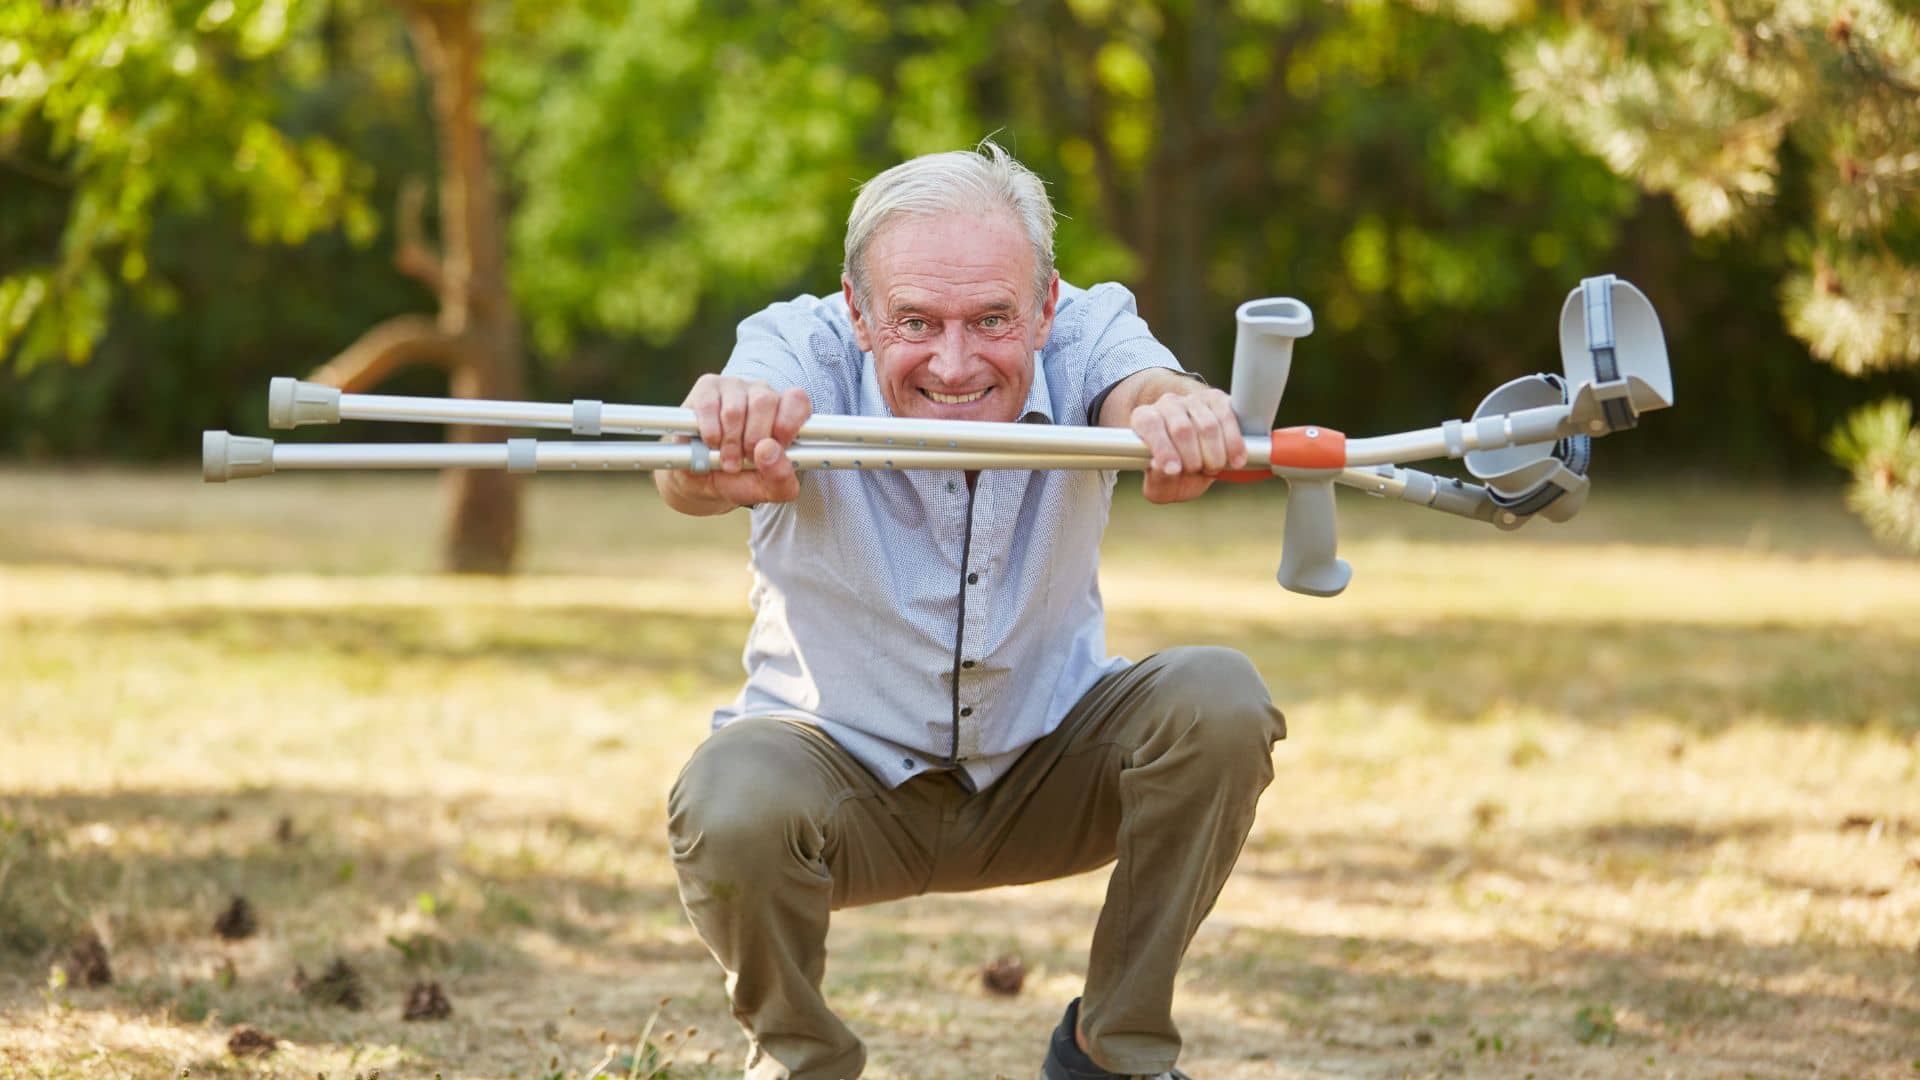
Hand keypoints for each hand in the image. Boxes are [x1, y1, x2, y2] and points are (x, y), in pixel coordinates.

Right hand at [663, 375, 811, 511]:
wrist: (701, 480)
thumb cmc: (740, 479)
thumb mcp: (767, 490)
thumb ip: (781, 478)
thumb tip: (769, 450)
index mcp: (785, 413)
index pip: (797, 400)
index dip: (788, 423)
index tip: (777, 445)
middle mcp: (762, 394)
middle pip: (765, 402)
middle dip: (753, 439)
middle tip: (746, 459)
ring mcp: (734, 388)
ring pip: (735, 409)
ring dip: (729, 443)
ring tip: (727, 460)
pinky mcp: (707, 388)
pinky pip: (709, 407)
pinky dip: (710, 433)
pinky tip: (711, 443)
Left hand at [1129, 387, 1245, 504]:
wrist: (1194, 465)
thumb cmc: (1172, 476)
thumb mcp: (1160, 486)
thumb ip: (1157, 479)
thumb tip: (1161, 466)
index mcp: (1144, 419)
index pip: (1151, 425)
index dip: (1163, 448)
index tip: (1174, 471)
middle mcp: (1168, 404)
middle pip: (1182, 428)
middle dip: (1193, 458)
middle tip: (1197, 471)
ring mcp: (1194, 400)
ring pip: (1208, 425)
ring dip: (1214, 454)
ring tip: (1213, 468)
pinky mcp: (1218, 401)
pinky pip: (1228, 417)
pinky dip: (1234, 443)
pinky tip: (1235, 461)